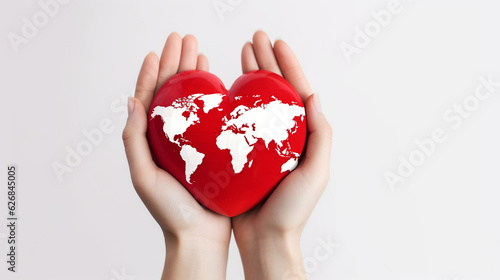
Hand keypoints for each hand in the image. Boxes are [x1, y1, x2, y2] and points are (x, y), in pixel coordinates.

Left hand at [122, 33, 230, 279]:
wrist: (199, 238)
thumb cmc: (171, 212)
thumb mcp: (145, 176)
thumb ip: (135, 140)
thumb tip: (132, 100)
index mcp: (151, 141)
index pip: (149, 98)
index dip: (152, 72)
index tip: (159, 50)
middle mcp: (169, 138)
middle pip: (171, 92)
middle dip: (176, 63)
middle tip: (185, 39)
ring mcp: (190, 143)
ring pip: (190, 100)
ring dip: (193, 74)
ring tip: (200, 53)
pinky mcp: (210, 149)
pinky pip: (209, 117)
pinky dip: (211, 97)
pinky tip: (216, 83)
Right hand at [232, 31, 332, 278]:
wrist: (266, 239)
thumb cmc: (292, 211)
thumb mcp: (315, 172)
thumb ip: (320, 136)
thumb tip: (314, 97)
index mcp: (301, 136)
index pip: (296, 91)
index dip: (287, 64)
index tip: (276, 42)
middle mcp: (282, 135)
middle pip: (276, 90)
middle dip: (267, 61)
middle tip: (255, 38)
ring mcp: (262, 143)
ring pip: (256, 100)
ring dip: (251, 74)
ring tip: (243, 53)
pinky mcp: (243, 153)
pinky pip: (238, 121)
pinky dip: (234, 101)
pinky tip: (226, 87)